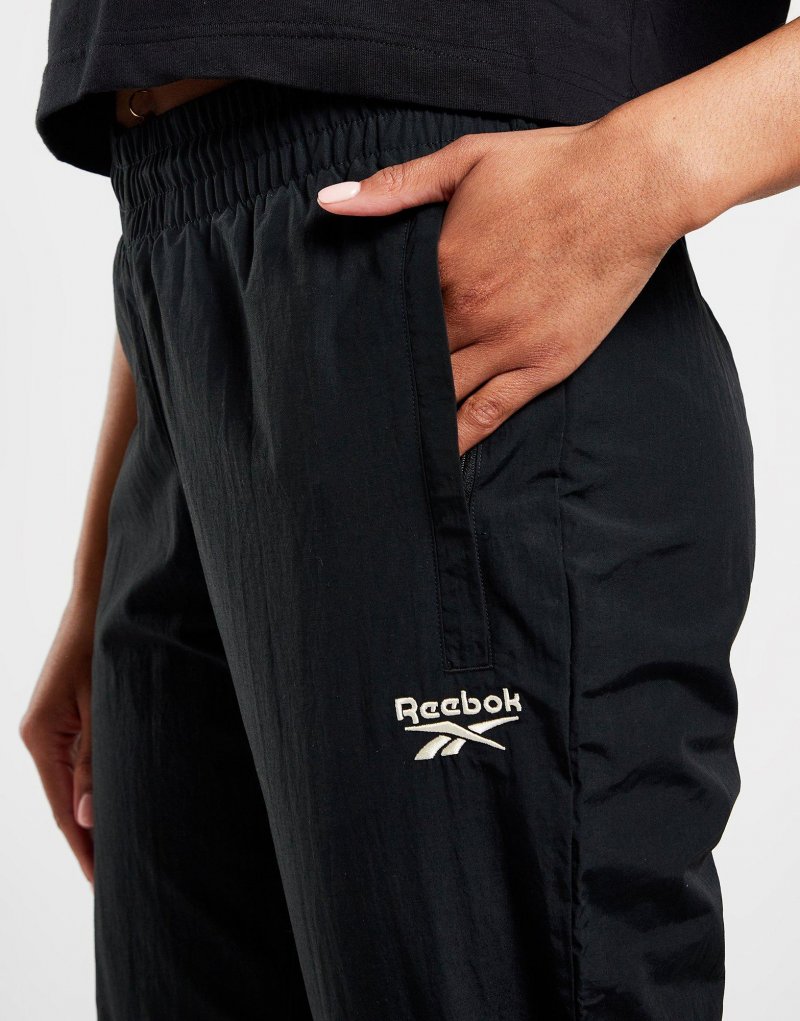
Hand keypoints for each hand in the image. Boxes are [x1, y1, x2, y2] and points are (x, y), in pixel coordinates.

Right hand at [20, 592, 95, 883]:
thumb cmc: (102, 645)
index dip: (83, 847)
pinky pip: (79, 761)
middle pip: (64, 802)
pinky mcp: (66, 716)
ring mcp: (51, 727)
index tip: (102, 881)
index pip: (61, 809)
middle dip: (90, 838)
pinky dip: (95, 784)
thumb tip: (88, 817)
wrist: (99, 600)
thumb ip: (96, 760)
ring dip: (95, 812)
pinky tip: (115, 801)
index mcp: (41, 736)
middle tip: (119, 877)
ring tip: (123, 850)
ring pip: (73, 783)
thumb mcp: (103, 704)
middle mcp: (39, 736)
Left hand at [318, 112, 688, 452]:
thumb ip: (395, 187)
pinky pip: (490, 413)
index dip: (366, 336)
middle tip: (347, 410)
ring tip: (382, 445)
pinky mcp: (545, 364)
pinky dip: (461, 438)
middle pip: (410, 360)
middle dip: (382, 383)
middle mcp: (469, 313)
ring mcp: (507, 344)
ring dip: (413, 417)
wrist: (633, 184)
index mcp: (442, 266)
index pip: (388, 314)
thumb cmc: (553, 166)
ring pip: (443, 394)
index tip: (340, 356)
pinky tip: (438, 456)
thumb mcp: (465, 160)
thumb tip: (330, 202)